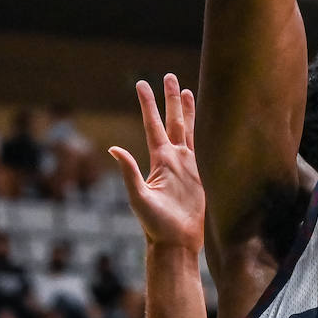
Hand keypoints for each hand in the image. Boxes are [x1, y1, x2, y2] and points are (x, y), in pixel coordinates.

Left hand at [110, 74, 205, 250]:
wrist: (176, 242)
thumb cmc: (156, 224)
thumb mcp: (139, 197)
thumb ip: (129, 172)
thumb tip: (114, 148)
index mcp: (159, 161)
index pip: (152, 125)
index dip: (148, 104)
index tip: (142, 84)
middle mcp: (172, 158)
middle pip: (171, 121)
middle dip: (170, 99)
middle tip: (168, 76)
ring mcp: (187, 165)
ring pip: (187, 129)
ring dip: (186, 110)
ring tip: (188, 89)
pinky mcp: (200, 174)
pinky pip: (201, 146)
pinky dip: (201, 131)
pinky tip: (204, 120)